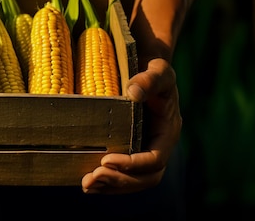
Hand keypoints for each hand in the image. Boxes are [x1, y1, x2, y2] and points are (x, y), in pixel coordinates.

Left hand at [81, 57, 181, 193]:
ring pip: (133, 181)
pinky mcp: (130, 151)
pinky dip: (107, 183)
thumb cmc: (153, 68)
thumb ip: (149, 79)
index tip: (107, 160)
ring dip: (111, 186)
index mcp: (168, 132)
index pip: (155, 159)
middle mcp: (158, 146)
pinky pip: (123, 175)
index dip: (133, 164)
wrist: (145, 67)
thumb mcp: (158, 70)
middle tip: (92, 177)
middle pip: (145, 177)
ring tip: (86, 184)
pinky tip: (88, 183)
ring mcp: (144, 151)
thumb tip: (133, 92)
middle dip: (120, 181)